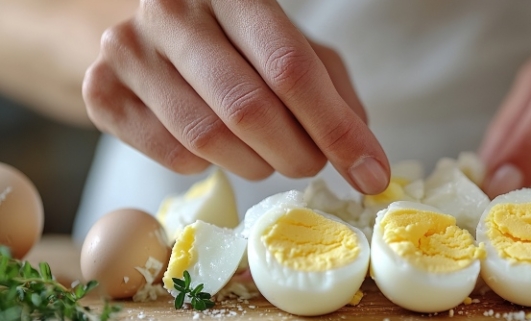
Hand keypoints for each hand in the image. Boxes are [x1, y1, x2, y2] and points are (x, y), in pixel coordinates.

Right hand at [82, 0, 388, 193]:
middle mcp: (174, 11)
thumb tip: (367, 163)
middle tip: (313, 164)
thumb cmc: (238, 44)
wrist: (152, 34)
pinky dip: (209, 165)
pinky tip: (218, 146)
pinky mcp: (102, 91)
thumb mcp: (294, 49)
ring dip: (256, 164)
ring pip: (209, 139)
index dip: (335, 128)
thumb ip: (335, 95)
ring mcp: (129, 49)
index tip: (369, 171)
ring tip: (269, 156)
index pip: (292, 68)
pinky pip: (172, 154)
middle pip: (249, 108)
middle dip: (297, 153)